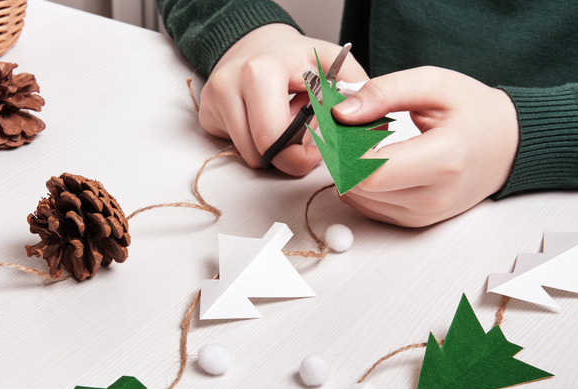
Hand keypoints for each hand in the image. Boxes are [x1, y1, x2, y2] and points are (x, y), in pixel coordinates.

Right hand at [199, 24, 368, 175]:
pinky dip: (256, 145)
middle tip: (306, 143)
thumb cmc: (297, 58)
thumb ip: (356, 91)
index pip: (276, 137)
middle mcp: (231, 84)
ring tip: (286, 125)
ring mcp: (214, 100)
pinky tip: (266, 123)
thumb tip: (371, 125)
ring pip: (248, 156)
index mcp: (262, 71)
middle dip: (288, 156)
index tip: (321, 150)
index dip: (303, 154)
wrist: (256, 44)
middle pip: (260, 153)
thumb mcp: (333, 64)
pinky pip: (236, 148)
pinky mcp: (207, 114)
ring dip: (273, 151)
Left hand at [332, 66, 518, 226]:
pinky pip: (367, 206)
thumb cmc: (474, 112)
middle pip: (359, 186)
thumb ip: (384, 93)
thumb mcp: (433, 84)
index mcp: (444, 161)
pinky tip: (376, 160)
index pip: (371, 172)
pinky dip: (360, 183)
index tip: (341, 123)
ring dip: (350, 169)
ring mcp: (424, 215)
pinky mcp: (414, 222)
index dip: (344, 149)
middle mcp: (434, 197)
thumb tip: (341, 113)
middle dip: (343, 155)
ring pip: (358, 198)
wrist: (507, 145)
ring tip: (369, 141)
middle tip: (352, 127)